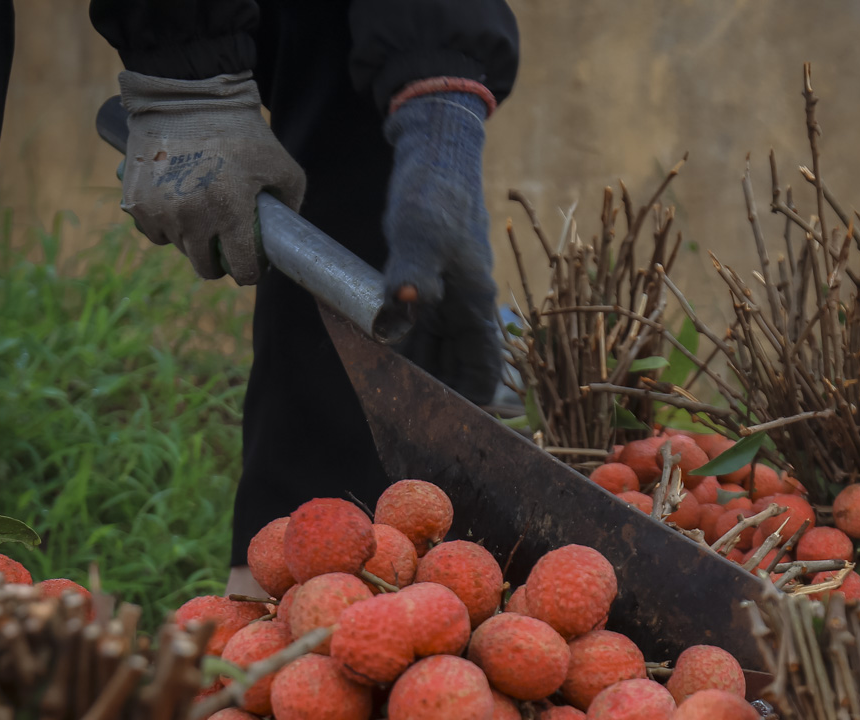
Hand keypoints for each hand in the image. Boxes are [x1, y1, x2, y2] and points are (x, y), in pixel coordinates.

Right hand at [117, 72, 305, 284]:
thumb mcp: (280, 164)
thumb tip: (286, 235)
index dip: (249, 273)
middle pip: (205, 267)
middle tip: (224, 247)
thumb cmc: (240, 130)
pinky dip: (166, 226)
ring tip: (201, 215)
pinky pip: (155, 232)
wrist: (187, 97)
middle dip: (218, 263)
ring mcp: (161, 211)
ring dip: (191, 241)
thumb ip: (290, 202)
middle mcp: (193, 218)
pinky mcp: (137, 202)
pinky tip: (177, 207)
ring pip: (179, 248)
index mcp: (230, 212)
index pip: (241, 269)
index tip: (249, 268)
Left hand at [381, 92, 501, 405]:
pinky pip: (417, 330)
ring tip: (383, 392)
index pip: (483, 370)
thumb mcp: (419, 232)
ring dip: (413, 373)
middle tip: (400, 416)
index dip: (470, 402)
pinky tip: (376, 355)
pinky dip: (401, 347)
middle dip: (434, 394)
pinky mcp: (427, 286)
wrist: (434, 152)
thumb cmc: (434, 192)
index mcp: (475, 305)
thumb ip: (411, 271)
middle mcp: (465, 308)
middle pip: (456, 368)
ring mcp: (446, 298)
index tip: (447, 427)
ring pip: (434, 352)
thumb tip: (405, 306)